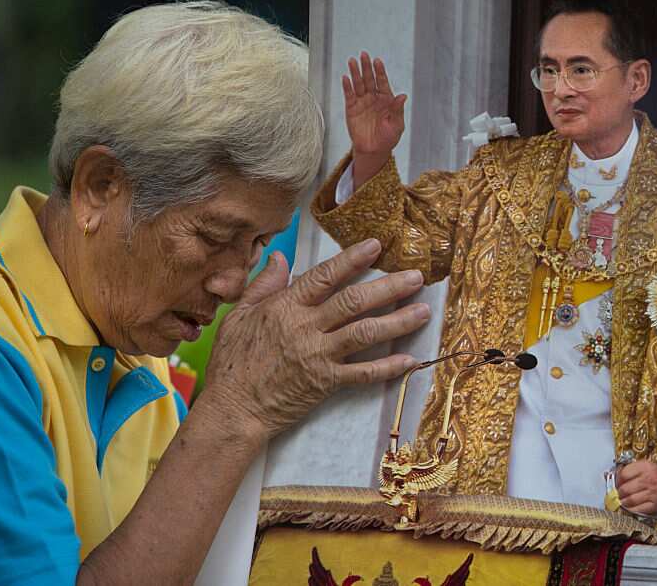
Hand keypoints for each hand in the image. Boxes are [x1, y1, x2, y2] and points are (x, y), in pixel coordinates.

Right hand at [203, 238, 429, 439]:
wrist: (233, 409)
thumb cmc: (233, 363)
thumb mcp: (239, 316)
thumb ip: (263, 285)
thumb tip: (282, 257)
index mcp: (285, 307)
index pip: (324, 276)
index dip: (351, 259)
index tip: (376, 246)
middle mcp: (306, 328)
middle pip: (354, 301)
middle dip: (389, 287)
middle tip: (416, 277)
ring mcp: (318, 356)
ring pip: (366, 332)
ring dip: (398, 321)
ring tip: (423, 311)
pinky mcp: (326, 383)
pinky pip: (363, 374)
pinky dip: (388, 367)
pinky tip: (410, 359)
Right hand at [343, 52, 406, 185]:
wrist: (374, 150)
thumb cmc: (388, 137)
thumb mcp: (397, 124)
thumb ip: (398, 110)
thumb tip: (403, 96)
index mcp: (386, 99)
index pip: (383, 82)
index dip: (380, 72)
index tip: (378, 61)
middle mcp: (374, 98)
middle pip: (369, 79)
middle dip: (367, 67)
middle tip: (364, 55)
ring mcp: (362, 102)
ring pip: (358, 84)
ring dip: (355, 73)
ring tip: (352, 61)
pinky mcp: (351, 108)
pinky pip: (349, 95)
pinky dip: (347, 87)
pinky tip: (345, 77)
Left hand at [616, 460, 656, 514]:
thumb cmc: (656, 471)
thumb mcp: (642, 464)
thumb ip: (627, 469)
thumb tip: (607, 475)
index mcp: (644, 467)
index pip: (623, 475)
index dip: (616, 480)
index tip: (616, 482)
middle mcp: (649, 480)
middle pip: (625, 489)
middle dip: (618, 493)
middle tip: (617, 493)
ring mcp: (653, 493)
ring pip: (630, 500)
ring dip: (622, 501)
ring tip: (622, 500)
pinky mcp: (656, 504)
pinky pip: (639, 509)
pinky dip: (631, 509)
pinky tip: (629, 506)